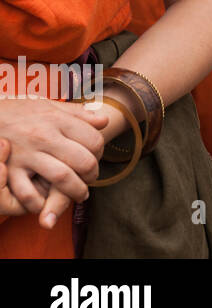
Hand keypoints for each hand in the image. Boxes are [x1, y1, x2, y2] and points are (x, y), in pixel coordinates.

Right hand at [0, 98, 109, 215]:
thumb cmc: (17, 112)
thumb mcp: (48, 105)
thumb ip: (77, 113)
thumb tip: (104, 120)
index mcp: (57, 120)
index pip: (94, 140)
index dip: (100, 152)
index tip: (96, 158)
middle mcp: (44, 137)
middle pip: (83, 161)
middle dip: (92, 175)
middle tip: (90, 179)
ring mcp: (26, 155)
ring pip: (62, 178)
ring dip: (75, 191)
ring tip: (79, 194)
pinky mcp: (9, 170)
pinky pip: (29, 193)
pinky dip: (41, 202)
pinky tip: (47, 202)